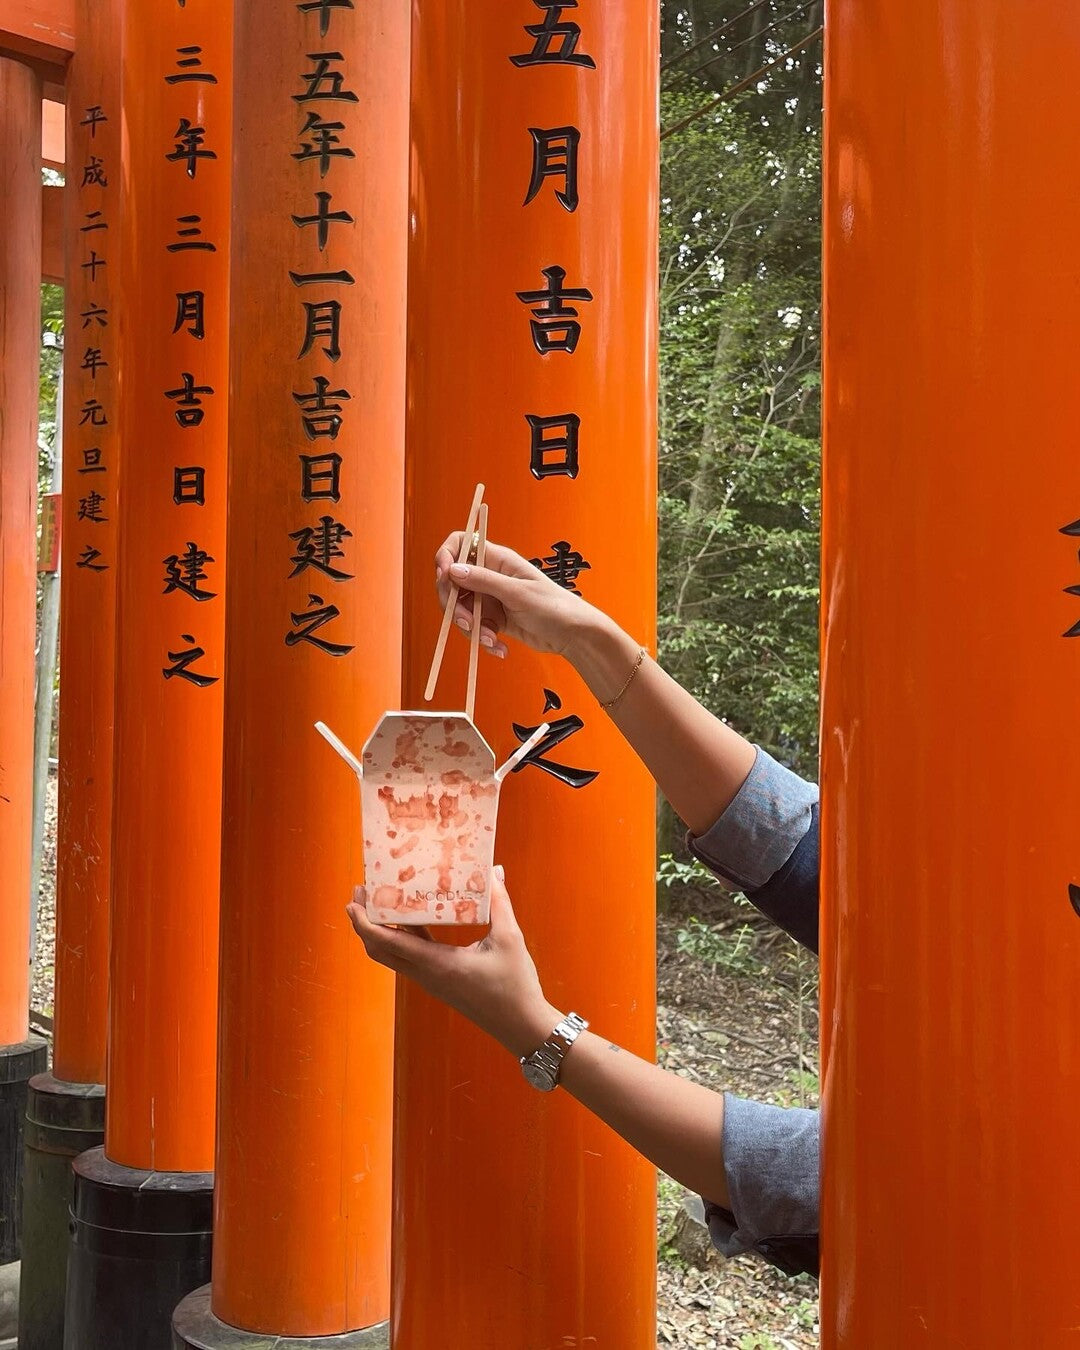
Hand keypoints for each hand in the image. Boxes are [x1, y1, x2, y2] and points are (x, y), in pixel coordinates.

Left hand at [346, 868, 559, 1058]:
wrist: (521, 1026)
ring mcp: (431, 981)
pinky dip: (400, 938)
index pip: (388, 943)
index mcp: (437, 964)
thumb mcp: (509, 939)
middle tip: (361, 894)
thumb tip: (494, 871)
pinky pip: (409, 958)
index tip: (354, 900)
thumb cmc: (515, 986)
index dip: (365, 922)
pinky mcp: (439, 982)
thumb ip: (499, 903)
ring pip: (392, 956)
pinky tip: (411, 918)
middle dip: (364, 923)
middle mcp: (426, 974)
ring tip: (380, 901)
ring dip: (379, 931)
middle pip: (379, 951)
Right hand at [434, 533, 595, 659]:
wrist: (572, 635)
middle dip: (455, 605)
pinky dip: (483, 639)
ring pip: (461, 609)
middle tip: (468, 622)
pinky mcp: (493, 619)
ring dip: (471, 628)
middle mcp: (490, 575)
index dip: (446, 557)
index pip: (460, 545)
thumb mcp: (517, 593)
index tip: (445, 578)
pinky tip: (499, 647)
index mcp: (497, 559)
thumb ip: (484, 581)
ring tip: (491, 639)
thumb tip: (452, 569)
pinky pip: (475, 628)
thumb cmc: (554, 606)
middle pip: (453, 583)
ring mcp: (490, 598)